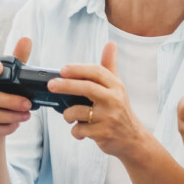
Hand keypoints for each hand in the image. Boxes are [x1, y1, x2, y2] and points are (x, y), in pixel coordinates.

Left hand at [50, 42, 150, 160]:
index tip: (62, 70)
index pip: (97, 72)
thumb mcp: (118, 88)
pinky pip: (79, 129)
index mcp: (116, 87)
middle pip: (86, 88)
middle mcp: (114, 100)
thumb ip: (110, 66)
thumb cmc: (120, 110)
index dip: (78, 69)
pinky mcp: (103, 133)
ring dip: (67, 114)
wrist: (132, 139)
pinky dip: (75, 131)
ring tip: (69, 116)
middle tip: (51, 85)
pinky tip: (80, 131)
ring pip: (78, 111)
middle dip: (66, 85)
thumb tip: (111, 44)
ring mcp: (109, 117)